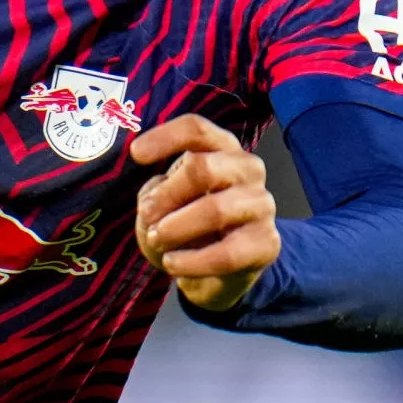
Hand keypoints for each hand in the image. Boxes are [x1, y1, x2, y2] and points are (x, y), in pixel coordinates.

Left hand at [129, 114, 279, 312]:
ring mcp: (262, 204)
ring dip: (176, 228)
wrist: (216, 272)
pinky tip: (173, 265)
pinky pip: (226, 253)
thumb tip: (155, 202)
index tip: (136, 154)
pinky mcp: (267, 243)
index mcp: (222, 148)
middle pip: (202, 168)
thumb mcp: (166, 201)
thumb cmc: (188, 223)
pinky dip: (192, 262)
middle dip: (167, 194)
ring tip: (156, 241)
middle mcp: (247, 169)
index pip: (197, 129)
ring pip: (215, 210)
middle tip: (146, 216)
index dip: (165, 137)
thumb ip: (158, 192)